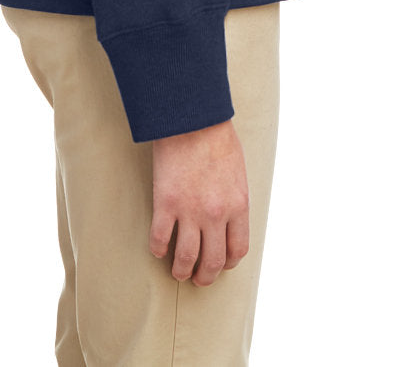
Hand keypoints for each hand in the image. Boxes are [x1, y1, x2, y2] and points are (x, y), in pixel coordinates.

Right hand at [149, 117, 249, 285]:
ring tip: (178, 272)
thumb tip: (229, 217)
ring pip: (186, 258)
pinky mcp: (166, 203)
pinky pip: (160, 238)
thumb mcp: (238, 170)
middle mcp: (216, 214)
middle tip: (198, 279)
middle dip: (206, 276)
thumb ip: (235, 197)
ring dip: (182, 270)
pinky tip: (158, 249)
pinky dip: (158, 249)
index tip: (221, 264)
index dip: (228, 262)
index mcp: (238, 205)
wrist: (192, 117)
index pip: (237, 249)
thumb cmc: (216, 137)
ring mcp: (190, 211)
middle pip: (213, 261)